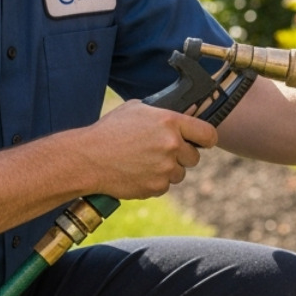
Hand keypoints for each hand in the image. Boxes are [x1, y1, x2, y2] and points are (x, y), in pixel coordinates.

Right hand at [77, 100, 218, 198]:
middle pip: (195, 157)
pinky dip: (154, 182)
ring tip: (144, 162)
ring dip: (168, 170)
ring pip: (179, 174)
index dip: (206, 139)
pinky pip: (164, 186)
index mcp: (170, 122)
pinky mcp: (156, 187)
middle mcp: (172, 145)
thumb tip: (178, 113)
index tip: (202, 141)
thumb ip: (161, 113)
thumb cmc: (109, 131)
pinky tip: (137, 172)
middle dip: (182, 156)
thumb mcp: (136, 109)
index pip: (208, 134)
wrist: (87, 158)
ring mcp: (165, 168)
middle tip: (162, 152)